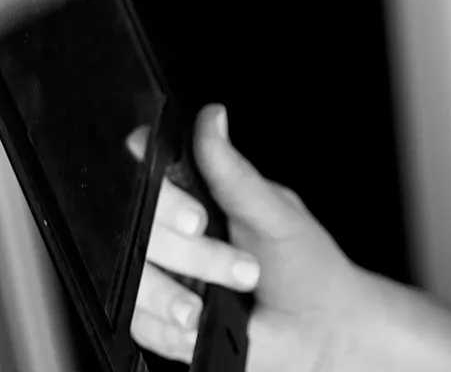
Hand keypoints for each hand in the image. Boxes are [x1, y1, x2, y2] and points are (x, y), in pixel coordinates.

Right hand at [131, 105, 371, 370]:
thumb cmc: (306, 265)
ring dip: (174, 294)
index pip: (152, 173)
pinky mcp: (158, 317)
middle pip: (141, 228)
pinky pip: (136, 321)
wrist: (317, 332)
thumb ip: (234, 173)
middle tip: (240, 268)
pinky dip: (166, 327)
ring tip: (212, 306)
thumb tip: (212, 119)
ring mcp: (164, 274)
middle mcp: (174, 231)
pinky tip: (196, 327)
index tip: (196, 217)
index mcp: (199, 194)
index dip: (162, 193)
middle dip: (191, 254)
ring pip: (134, 276)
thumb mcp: (275, 214)